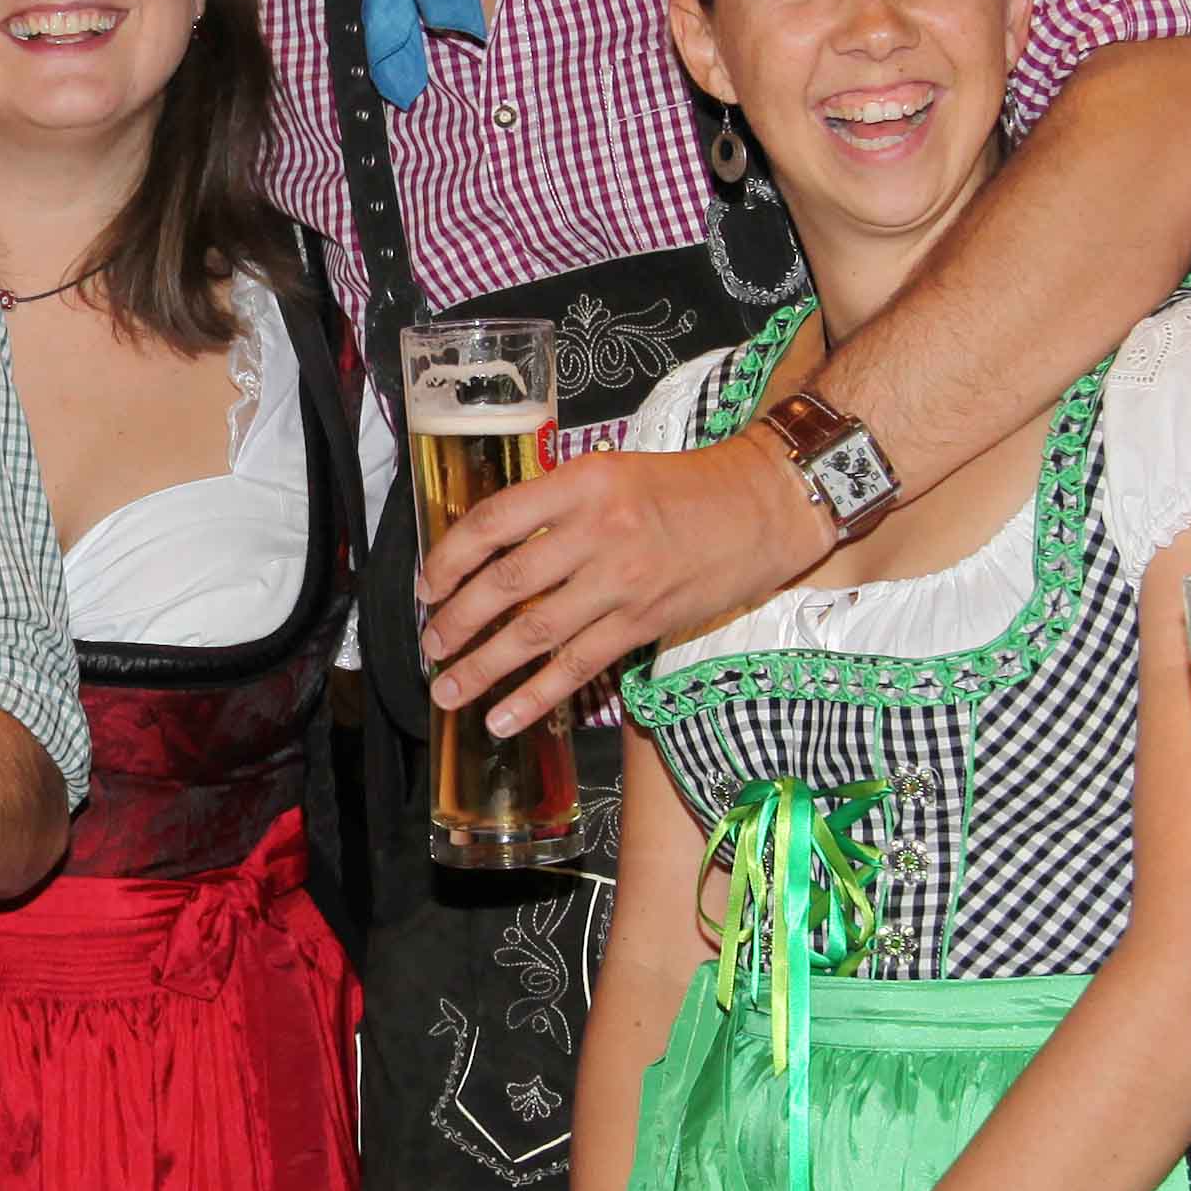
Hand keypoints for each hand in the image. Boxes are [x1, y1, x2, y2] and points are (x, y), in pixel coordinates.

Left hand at [418, 429, 825, 735]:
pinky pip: (578, 667)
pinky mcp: (643, 624)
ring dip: (482, 667)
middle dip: (456, 621)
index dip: (449, 558)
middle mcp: (597, 532)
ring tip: (448, 689)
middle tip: (430, 645)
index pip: (493, 522)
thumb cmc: (683, 488)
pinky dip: (536, 697)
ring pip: (533, 632)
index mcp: (581, 483)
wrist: (762, 507)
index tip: (428, 585)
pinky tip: (503, 718)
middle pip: (505, 584)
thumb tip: (491, 550)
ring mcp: (621, 582)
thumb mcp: (610, 472)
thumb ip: (554, 504)